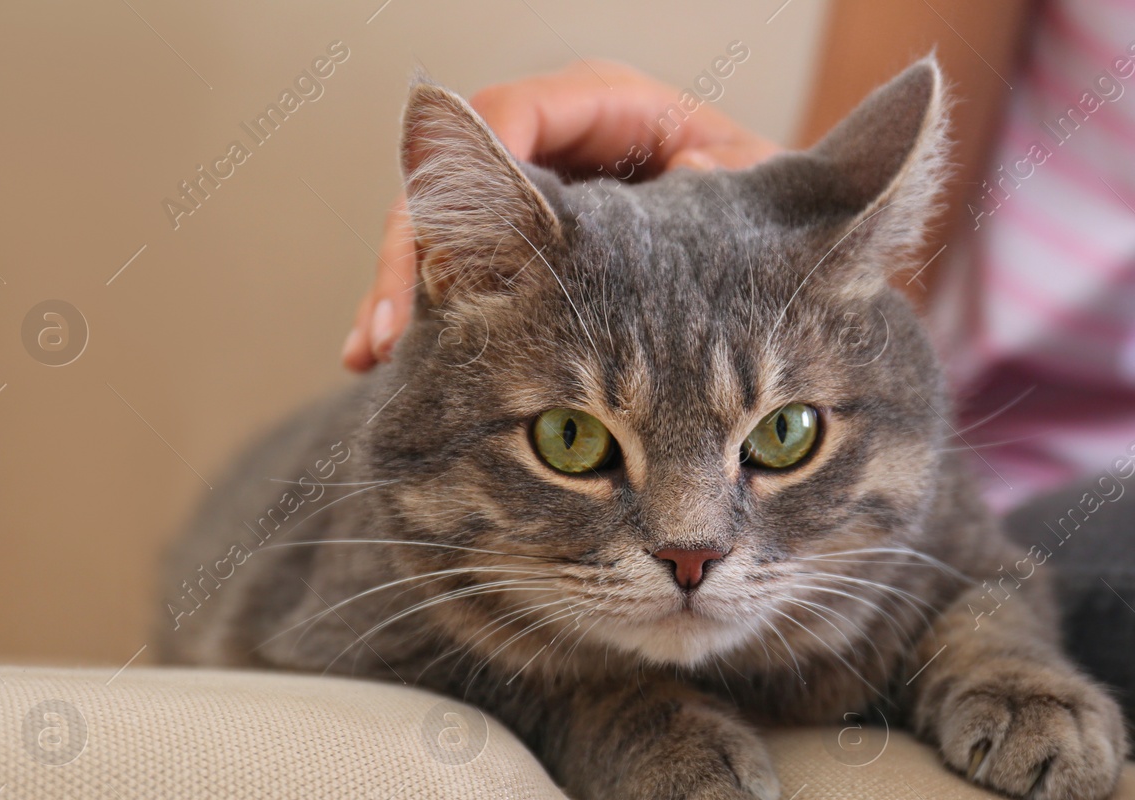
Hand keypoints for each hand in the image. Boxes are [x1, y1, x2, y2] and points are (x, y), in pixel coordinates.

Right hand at [341, 59, 781, 369]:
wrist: (758, 268)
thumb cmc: (761, 215)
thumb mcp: (750, 189)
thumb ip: (722, 178)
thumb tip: (686, 171)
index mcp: (611, 105)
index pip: (514, 115)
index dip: (468, 174)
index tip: (447, 243)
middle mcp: (557, 144)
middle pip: (450, 174)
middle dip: (411, 250)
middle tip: (392, 327)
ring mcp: (527, 198)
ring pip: (434, 225)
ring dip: (398, 289)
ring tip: (373, 352)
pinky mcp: (510, 248)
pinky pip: (445, 270)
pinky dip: (416, 313)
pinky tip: (382, 358)